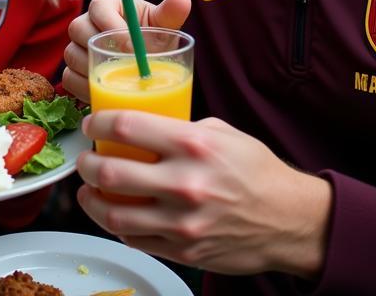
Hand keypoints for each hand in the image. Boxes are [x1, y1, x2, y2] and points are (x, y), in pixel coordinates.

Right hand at [61, 0, 189, 102]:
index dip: (111, 26)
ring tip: (119, 83)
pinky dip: (85, 89)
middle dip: (100, 51)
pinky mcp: (72, 70)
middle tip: (126, 68)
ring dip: (94, 71)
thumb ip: (170, 13)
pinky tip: (106, 96)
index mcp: (107, 5)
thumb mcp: (164, 27)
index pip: (98, 7)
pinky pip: (69, 79)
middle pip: (78, 30)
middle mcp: (87, 23)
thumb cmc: (154, 39)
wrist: (147, 63)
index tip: (132, 48)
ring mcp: (77, 47)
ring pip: (72, 56)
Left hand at [76, 114, 330, 278]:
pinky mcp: (184, 252)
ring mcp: (182, 223)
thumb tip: (145, 125)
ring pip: (115, 213)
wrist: (290, 221)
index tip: (92, 124)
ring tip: (89, 189)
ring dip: (92, 200)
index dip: (100, 123)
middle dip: (88, 163)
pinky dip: (117, 224)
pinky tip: (115, 212)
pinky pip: (135, 239)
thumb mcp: (222, 133)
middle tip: (85, 158)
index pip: (128, 126)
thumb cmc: (257, 172)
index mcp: (194, 145)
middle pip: (112, 172)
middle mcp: (185, 184)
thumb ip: (181, 129)